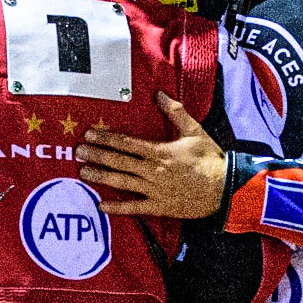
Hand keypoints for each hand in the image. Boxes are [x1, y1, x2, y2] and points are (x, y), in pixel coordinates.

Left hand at [78, 92, 227, 218]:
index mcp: (160, 151)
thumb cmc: (209, 159)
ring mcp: (154, 190)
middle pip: (119, 161)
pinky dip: (117, 208)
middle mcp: (153, 170)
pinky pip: (134, 208)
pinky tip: (102, 205)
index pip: (127, 143)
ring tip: (84, 172)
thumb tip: (160, 94)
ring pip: (122, 182)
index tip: (90, 134)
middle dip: (97, 155)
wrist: (224, 188)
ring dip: (101, 177)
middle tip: (78, 152)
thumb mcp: (195, 131)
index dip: (106, 138)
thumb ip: (176, 113)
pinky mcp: (159, 206)